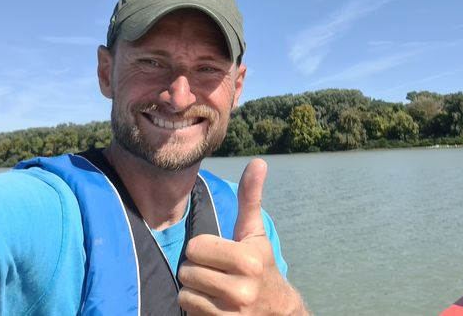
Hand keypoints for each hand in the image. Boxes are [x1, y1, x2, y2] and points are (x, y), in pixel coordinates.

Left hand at [177, 159, 307, 314]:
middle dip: (198, 269)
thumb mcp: (255, 233)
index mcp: (247, 260)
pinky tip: (214, 304)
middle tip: (217, 272)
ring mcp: (231, 312)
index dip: (203, 249)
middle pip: (187, 270)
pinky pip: (188, 309)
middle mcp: (241, 289)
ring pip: (185, 292)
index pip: (195, 247)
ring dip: (195, 289)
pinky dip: (196, 306)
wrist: (277, 311)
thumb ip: (251, 198)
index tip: (220, 255)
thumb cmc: (261, 265)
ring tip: (215, 288)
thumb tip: (258, 162)